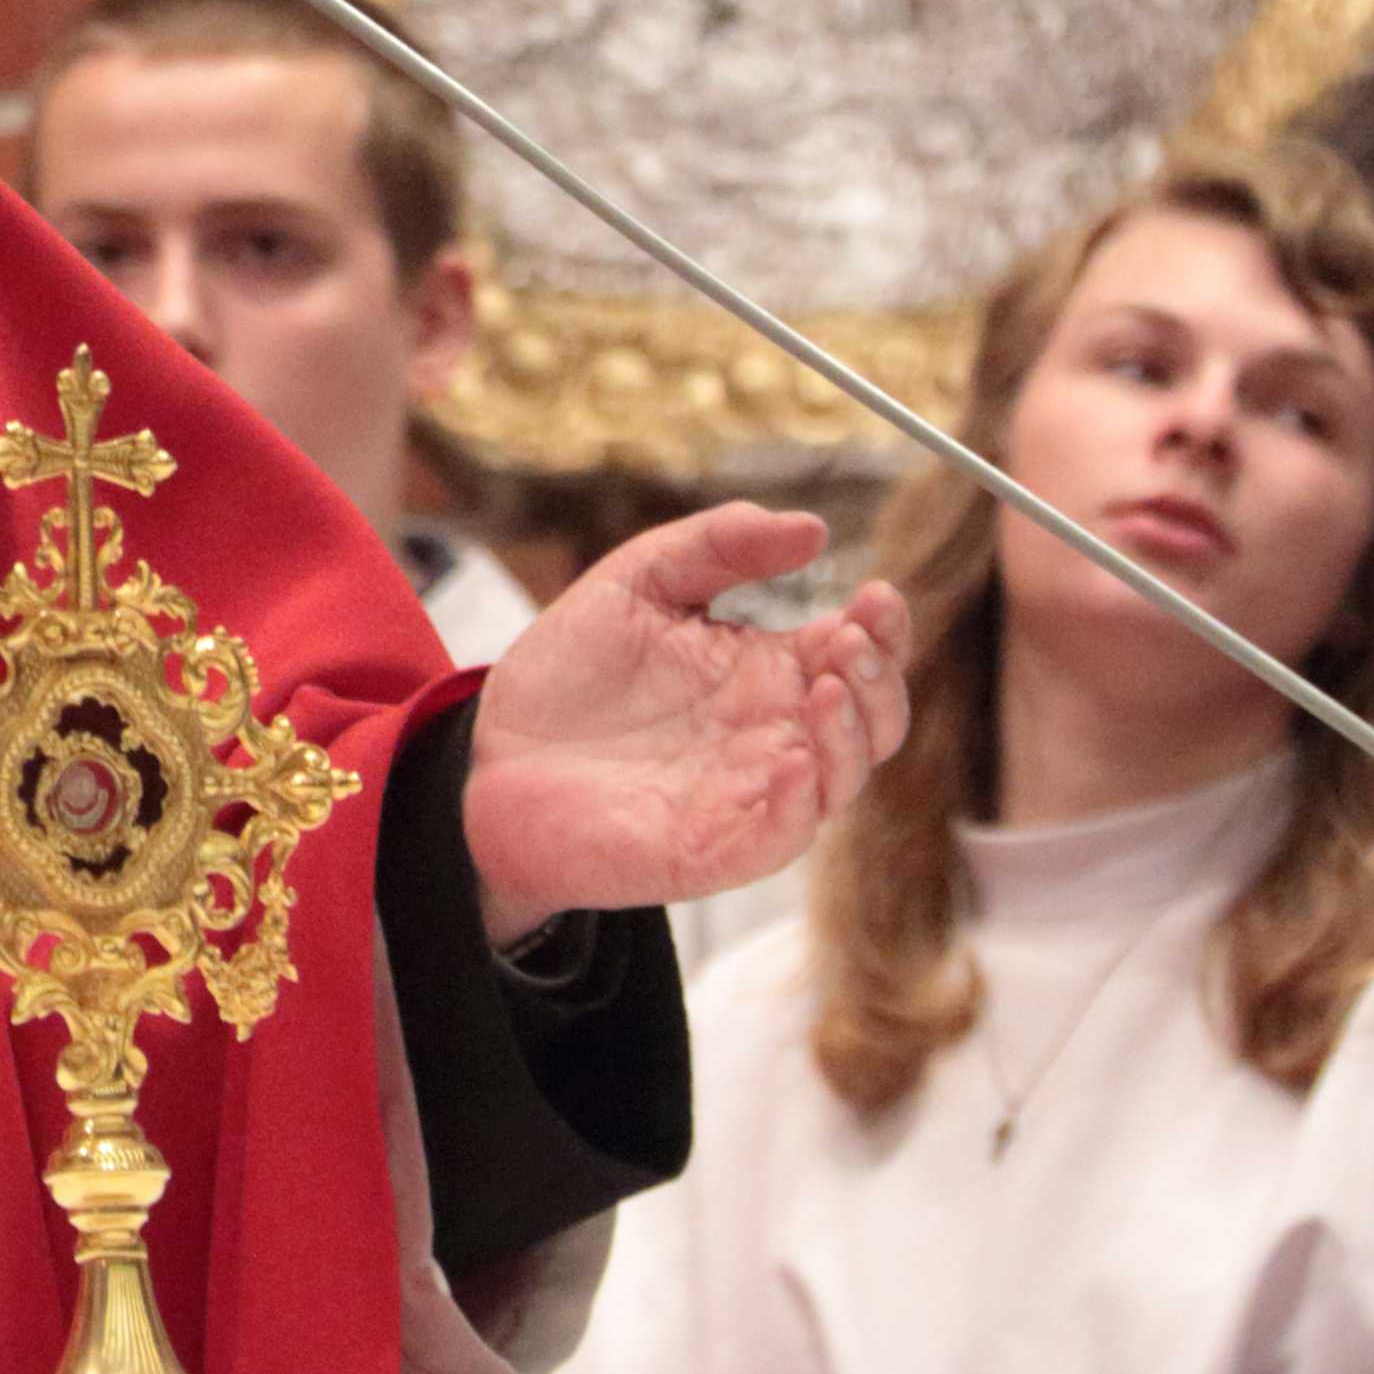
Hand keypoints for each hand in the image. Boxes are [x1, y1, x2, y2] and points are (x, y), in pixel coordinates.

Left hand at [462, 504, 911, 946]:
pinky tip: (794, 761)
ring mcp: (749, 794)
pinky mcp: (714, 847)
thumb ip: (715, 545)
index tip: (875, 592)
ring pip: (844, 776)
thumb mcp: (634, 584)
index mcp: (764, 672)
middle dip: (880, 677)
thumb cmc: (566, 678)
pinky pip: (784, 835)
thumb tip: (812, 526)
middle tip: (852, 636)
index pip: (857, 651)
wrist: (490, 758)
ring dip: (855, 731)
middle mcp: (771, 734)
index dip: (883, 627)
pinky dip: (802, 800)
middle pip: (872, 717)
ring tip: (828, 683)